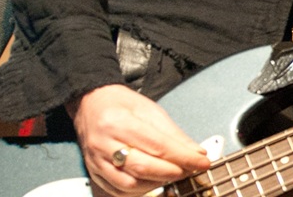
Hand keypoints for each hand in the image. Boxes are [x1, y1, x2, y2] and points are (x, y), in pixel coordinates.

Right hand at [68, 84, 212, 196]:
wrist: (90, 104)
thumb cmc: (120, 104)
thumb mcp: (150, 110)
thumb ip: (173, 133)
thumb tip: (196, 152)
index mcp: (119, 122)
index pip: (157, 145)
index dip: (183, 157)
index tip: (202, 162)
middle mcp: (104, 143)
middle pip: (144, 167)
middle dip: (173, 172)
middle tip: (189, 169)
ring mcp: (97, 160)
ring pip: (130, 184)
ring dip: (157, 183)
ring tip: (171, 173)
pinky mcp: (95, 172)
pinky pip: (119, 191)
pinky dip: (140, 190)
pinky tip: (152, 181)